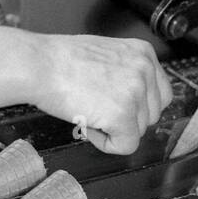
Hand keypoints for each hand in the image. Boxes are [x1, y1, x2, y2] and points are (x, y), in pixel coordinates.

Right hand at [30, 32, 172, 154]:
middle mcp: (145, 69)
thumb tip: (135, 99)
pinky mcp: (123, 115)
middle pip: (151, 115)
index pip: (159, 94)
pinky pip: (125, 145)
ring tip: (88, 110)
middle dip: (125, 118)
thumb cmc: (60, 60)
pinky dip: (105, 143)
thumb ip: (127, 73)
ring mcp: (136, 92)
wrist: (38, 64)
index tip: (113, 103)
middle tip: (95, 106)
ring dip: (113, 129)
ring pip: (138, 132)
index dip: (135, 106)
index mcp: (143, 53)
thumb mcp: (107, 54)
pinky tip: (87, 125)